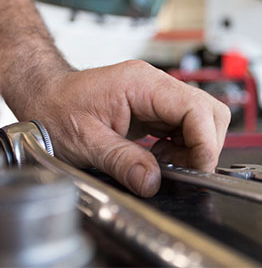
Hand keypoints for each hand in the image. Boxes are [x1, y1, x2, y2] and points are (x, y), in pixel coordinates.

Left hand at [23, 60, 230, 196]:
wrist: (47, 96)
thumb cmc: (57, 109)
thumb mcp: (85, 141)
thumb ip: (122, 162)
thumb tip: (152, 182)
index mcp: (141, 84)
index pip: (195, 108)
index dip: (204, 142)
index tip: (196, 170)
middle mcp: (154, 84)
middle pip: (207, 110)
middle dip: (204, 145)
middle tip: (182, 168)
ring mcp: (156, 94)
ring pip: (200, 118)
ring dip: (192, 147)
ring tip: (163, 163)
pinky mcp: (155, 105)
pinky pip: (184, 125)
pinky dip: (181, 145)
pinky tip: (159, 155)